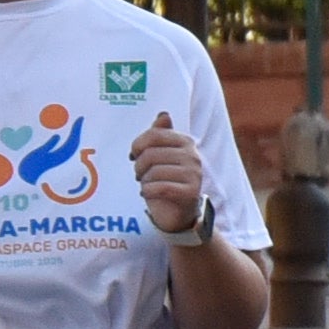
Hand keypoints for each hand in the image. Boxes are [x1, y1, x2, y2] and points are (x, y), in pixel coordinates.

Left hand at [130, 111, 205, 235]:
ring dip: (144, 181)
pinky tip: (147, 193)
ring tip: (147, 185)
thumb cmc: (166, 180)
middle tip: (140, 175)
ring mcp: (193, 174)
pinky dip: (148, 191)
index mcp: (185, 142)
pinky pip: (160, 188)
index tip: (134, 155)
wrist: (179, 212)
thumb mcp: (161, 156)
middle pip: (150, 154)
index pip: (154, 134)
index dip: (137, 145)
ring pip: (154, 172)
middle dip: (139, 166)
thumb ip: (160, 135)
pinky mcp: (190, 193)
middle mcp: (192, 156)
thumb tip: (163, 115)